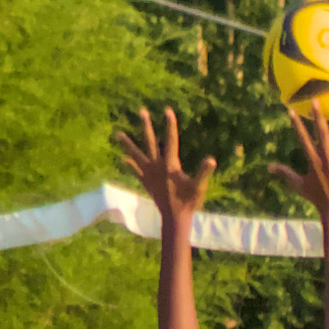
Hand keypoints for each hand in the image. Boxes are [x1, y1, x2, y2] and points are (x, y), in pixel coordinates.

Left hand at [124, 102, 215, 229]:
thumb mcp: (199, 186)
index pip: (171, 140)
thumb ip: (203, 172)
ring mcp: (149, 174)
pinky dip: (129, 165)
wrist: (174, 218)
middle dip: (146, 126)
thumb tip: (211, 160)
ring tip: (117, 134)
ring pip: (136, 155)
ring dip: (128, 144)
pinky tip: (123, 159)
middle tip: (141, 111)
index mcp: (170, 164)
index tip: (167, 110)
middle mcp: (157, 166)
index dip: (170, 125)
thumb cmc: (189, 201)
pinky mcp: (145, 182)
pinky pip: (135, 171)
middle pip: (150, 142)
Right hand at [277, 103, 328, 219]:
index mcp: (314, 161)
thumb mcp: (299, 185)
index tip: (292, 110)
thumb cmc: (317, 199)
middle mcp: (327, 159)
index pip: (303, 139)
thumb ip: (285, 173)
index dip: (297, 125)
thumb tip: (269, 168)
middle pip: (323, 134)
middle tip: (317, 101)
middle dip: (319, 117)